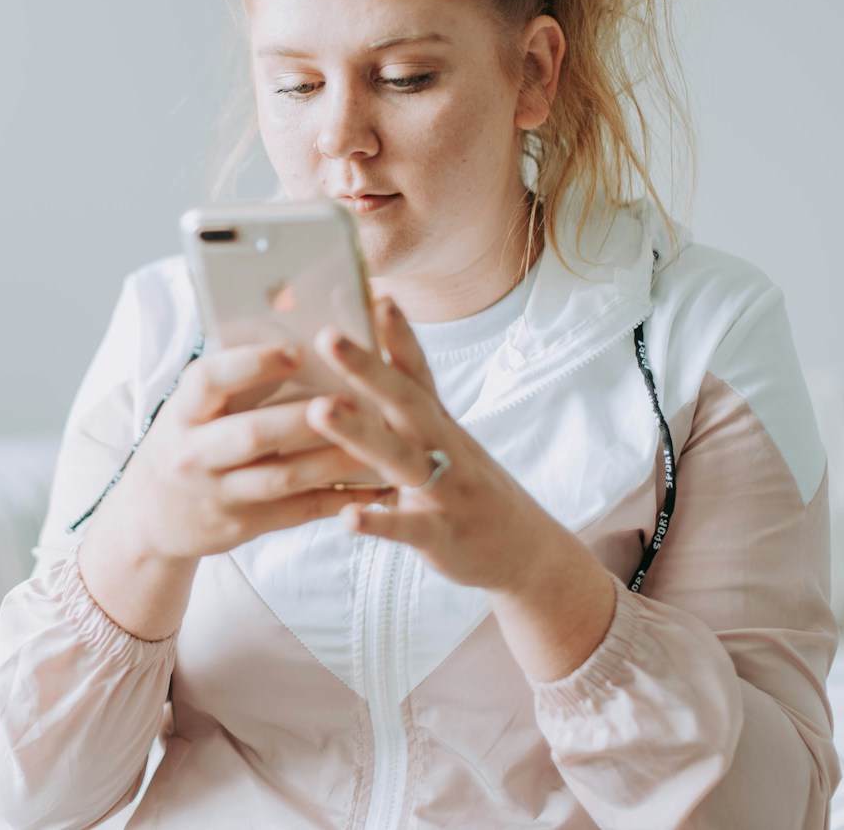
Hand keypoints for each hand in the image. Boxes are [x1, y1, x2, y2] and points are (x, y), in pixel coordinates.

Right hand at [92, 341, 392, 563]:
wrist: (149, 517)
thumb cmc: (185, 443)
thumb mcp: (189, 409)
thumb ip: (232, 381)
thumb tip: (297, 332)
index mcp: (181, 412)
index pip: (208, 380)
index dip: (252, 364)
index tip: (295, 350)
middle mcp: (193, 455)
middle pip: (253, 434)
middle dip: (307, 417)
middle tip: (355, 399)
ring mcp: (218, 495)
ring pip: (284, 477)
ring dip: (335, 458)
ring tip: (379, 438)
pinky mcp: (243, 527)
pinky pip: (299, 512)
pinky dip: (341, 498)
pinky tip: (378, 486)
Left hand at [308, 294, 564, 594]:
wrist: (523, 550)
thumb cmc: (465, 486)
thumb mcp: (439, 442)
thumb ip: (400, 410)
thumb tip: (353, 367)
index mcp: (438, 422)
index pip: (417, 370)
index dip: (398, 333)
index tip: (375, 293)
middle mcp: (444, 448)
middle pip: (404, 401)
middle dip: (366, 367)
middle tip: (327, 335)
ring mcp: (446, 491)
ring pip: (401, 458)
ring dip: (360, 433)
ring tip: (320, 410)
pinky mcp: (443, 537)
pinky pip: (409, 527)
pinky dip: (380, 522)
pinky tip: (348, 517)